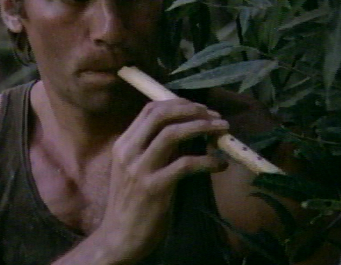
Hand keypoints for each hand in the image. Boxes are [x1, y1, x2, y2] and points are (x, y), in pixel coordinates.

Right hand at [97, 98, 228, 261]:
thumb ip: (152, 148)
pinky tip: (220, 164)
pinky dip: (207, 161)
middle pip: (160, 115)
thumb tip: (185, 130)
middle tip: (214, 115)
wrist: (119, 237)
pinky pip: (185, 165)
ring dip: (201, 127)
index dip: (177, 103)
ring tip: (222, 129)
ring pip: (172, 133)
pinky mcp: (154, 188)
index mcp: (124, 144)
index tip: (199, 108)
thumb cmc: (131, 202)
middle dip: (191, 110)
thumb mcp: (134, 168)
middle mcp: (129, 151)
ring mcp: (140, 169)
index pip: (150, 110)